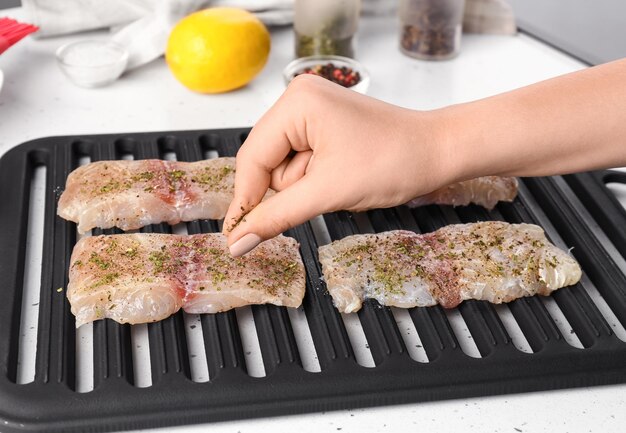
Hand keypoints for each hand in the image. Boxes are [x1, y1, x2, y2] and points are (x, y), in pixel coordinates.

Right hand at [223, 75, 452, 255]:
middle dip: (288, 188)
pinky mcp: (324, 124)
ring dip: (306, 185)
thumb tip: (238, 242)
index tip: (235, 237)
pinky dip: (314, 179)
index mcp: (296, 103)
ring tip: (340, 181)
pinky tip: (341, 176)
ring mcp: (312, 110)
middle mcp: (299, 99)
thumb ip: (277, 216)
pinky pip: (301, 162)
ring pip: (283, 167)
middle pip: (265, 161)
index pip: (252, 158)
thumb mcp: (328, 192)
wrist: (438, 153)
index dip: (245, 201)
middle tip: (321, 196)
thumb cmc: (394, 162)